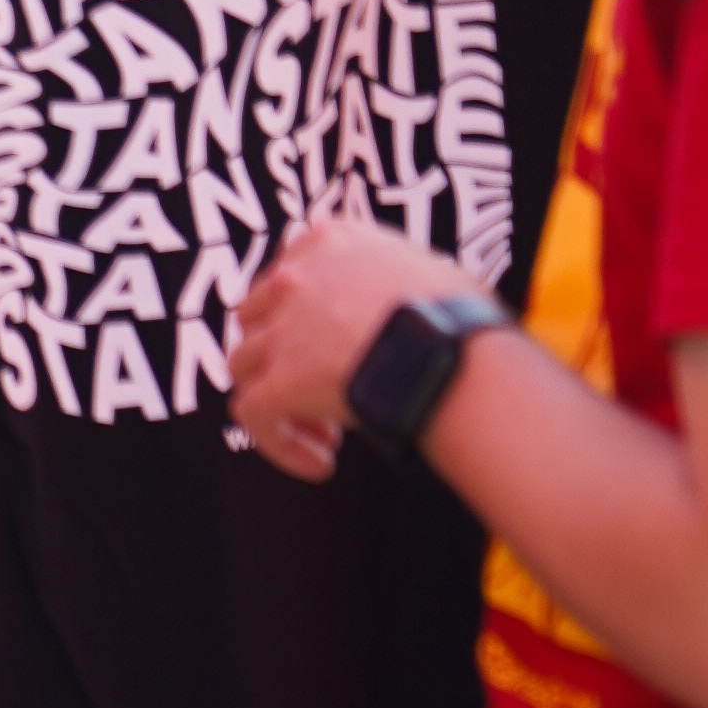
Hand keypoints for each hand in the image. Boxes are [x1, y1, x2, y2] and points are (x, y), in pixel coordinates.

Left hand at [225, 214, 487, 480]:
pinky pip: (252, 416)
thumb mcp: (428, 269)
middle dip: (284, 357)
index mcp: (329, 242)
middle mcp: (294, 277)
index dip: (302, 317)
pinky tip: (320, 464)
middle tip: (326, 393)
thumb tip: (412, 300)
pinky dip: (277, 443)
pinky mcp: (279, 380)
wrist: (454, 354)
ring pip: (245, 366)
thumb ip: (395, 276)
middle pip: (257, 318)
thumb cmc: (462, 318)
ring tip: (327, 435)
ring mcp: (282, 328)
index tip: (331, 348)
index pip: (289, 274)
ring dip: (279, 402)